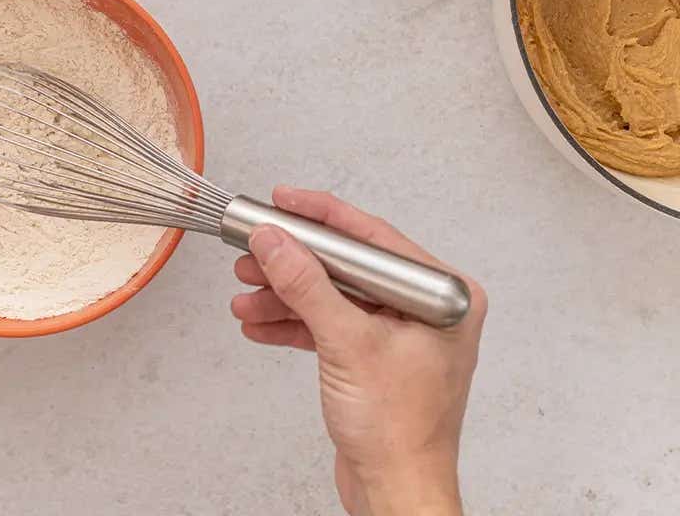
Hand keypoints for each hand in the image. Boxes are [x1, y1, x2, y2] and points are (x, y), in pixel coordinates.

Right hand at [230, 186, 485, 515]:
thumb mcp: (346, 344)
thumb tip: (276, 240)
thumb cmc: (401, 433)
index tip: (284, 201)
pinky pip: (329, 325)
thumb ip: (306, 285)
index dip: (321, 217)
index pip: (374, 238)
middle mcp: (426, 309)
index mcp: (443, 296)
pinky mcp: (374, 356)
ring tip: (246, 295)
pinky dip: (294, 324)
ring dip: (284, 296)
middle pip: (347, 265)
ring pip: (332, 296)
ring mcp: (400, 333)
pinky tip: (260, 323)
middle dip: (292, 264)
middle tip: (252, 250)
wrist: (396, 490)